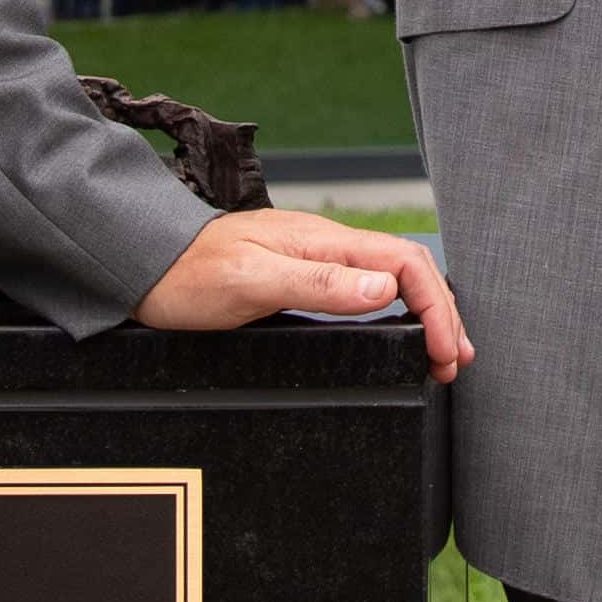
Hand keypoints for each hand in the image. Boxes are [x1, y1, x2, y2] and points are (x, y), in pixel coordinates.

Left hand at [137, 209, 472, 381]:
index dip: (436, 307)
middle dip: (443, 311)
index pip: (404, 264)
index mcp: (323, 241)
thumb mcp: (253, 283)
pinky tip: (397, 328)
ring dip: (424, 310)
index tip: (445, 351)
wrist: (147, 268)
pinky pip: (365, 286)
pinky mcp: (301, 275)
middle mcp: (326, 245)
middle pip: (407, 269)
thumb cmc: (190, 276)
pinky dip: (396, 309)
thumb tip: (385, 288)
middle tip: (455, 361)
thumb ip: (319, 282)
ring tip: (441, 350)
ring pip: (391, 277)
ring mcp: (315, 258)